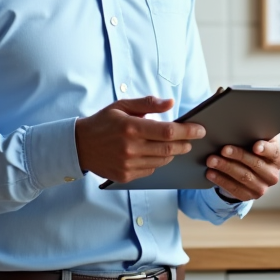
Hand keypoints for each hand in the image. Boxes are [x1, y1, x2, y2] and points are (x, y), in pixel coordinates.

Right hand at [75, 96, 206, 183]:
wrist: (79, 146)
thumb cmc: (103, 122)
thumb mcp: (122, 106)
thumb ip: (147, 104)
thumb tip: (170, 103)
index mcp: (131, 127)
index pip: (168, 131)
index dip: (188, 131)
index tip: (200, 129)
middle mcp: (130, 148)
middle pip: (169, 148)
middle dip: (185, 143)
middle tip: (191, 139)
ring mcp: (128, 164)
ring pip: (162, 161)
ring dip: (172, 153)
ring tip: (173, 145)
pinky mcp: (125, 176)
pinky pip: (151, 170)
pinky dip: (157, 162)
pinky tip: (154, 153)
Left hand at [205, 136, 279, 201]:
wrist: (247, 167)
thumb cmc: (250, 146)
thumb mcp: (256, 138)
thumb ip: (254, 132)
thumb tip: (241, 122)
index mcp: (277, 158)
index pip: (273, 152)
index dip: (265, 149)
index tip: (255, 146)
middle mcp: (272, 175)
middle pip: (255, 165)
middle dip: (238, 156)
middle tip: (223, 149)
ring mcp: (262, 188)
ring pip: (244, 177)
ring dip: (226, 168)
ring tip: (211, 160)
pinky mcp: (249, 196)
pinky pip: (234, 189)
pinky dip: (221, 180)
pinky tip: (211, 173)